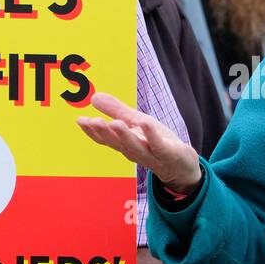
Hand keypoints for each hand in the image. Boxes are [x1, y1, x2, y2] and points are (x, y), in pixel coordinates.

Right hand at [77, 92, 201, 193]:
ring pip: (136, 146)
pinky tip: (145, 123)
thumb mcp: (137, 122)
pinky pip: (159, 145)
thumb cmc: (158, 143)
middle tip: (92, 121)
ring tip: (114, 123)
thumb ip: (117, 111)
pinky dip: (152, 135)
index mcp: (125, 144)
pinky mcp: (169, 154)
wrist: (184, 166)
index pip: (106, 139)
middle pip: (118, 143)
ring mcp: (152, 154)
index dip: (93, 131)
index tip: (80, 120)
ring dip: (124, 135)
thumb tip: (94, 97)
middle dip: (105, 133)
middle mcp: (135, 151)